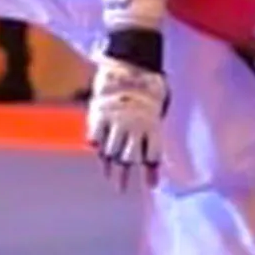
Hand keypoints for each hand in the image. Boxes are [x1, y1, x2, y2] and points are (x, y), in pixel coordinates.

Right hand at [86, 57, 166, 189]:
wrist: (130, 65)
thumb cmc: (149, 87)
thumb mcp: (159, 109)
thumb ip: (153, 130)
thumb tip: (150, 153)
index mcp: (153, 126)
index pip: (152, 156)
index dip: (151, 172)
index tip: (151, 186)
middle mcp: (134, 127)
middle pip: (128, 159)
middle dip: (123, 176)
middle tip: (120, 189)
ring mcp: (116, 122)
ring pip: (110, 151)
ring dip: (108, 165)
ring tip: (107, 173)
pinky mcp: (99, 114)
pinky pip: (95, 137)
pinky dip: (96, 144)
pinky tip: (96, 149)